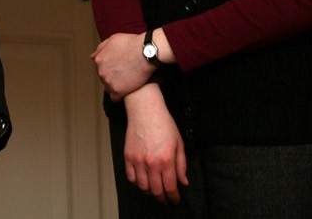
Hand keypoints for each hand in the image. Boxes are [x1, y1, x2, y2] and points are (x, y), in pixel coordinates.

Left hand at [91, 32, 154, 100]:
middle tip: (125, 74)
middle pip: (104, 78)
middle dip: (112, 77)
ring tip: (127, 82)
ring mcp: (108, 82)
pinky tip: (127, 91)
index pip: (100, 68)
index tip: (119, 67)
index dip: (110, 68)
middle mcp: (101, 72)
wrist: (146, 52)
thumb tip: (92, 57)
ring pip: (109, 88)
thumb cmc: (132, 43)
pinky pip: (115, 98)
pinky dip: (120, 95)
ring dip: (116, 86)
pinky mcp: (117, 91)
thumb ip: (101, 48)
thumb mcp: (113, 39)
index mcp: (99, 60)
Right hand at [122, 84, 188, 203]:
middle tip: (166, 199)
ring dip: (150, 192)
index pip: (170, 187)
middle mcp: (151, 162)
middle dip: (163, 198)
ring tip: (155, 191)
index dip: (174, 197)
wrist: (145, 110)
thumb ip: (181, 165)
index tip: (175, 199)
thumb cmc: (163, 123)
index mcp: (167, 160)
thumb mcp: (179, 143)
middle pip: (156, 190)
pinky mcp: (128, 156)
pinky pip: (131, 178)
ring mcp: (138, 160)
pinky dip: (137, 183)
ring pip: (143, 187)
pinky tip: (143, 182)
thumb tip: (183, 182)